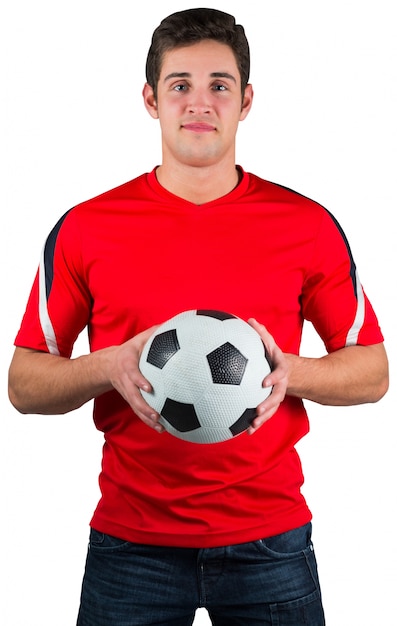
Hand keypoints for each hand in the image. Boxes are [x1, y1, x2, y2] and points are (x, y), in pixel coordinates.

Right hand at [105, 325, 164, 432]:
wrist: (107, 365)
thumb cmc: (129, 351)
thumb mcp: (138, 340)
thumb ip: (154, 333)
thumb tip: (175, 322)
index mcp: (127, 364)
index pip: (132, 374)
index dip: (139, 381)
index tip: (149, 388)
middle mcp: (126, 381)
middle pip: (133, 397)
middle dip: (144, 407)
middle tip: (157, 415)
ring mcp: (127, 392)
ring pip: (136, 407)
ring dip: (147, 418)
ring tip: (161, 427)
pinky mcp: (130, 399)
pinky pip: (139, 412)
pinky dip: (148, 421)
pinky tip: (162, 429)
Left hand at [247, 318, 288, 433]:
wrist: (287, 371)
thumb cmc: (272, 357)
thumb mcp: (270, 344)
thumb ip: (262, 334)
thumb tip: (251, 320)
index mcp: (280, 370)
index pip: (279, 374)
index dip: (273, 378)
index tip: (264, 382)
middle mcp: (280, 385)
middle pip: (277, 396)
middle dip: (268, 404)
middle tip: (258, 410)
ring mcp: (277, 396)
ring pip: (272, 409)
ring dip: (263, 419)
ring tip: (252, 426)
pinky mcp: (270, 404)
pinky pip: (265, 415)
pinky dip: (257, 423)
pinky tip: (246, 431)